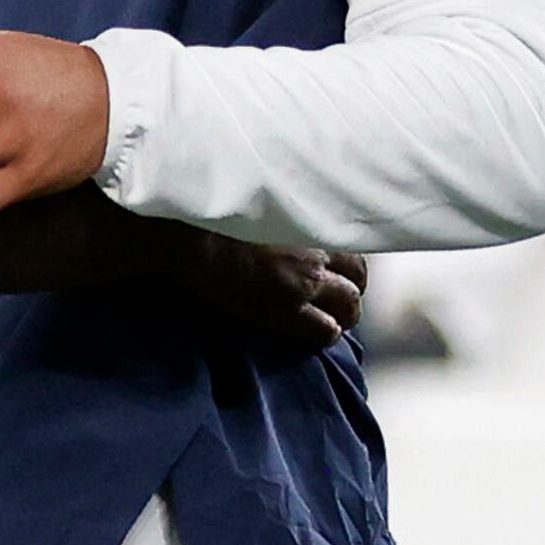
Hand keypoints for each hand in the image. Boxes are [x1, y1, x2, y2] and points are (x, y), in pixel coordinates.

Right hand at [171, 238, 368, 349]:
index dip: (344, 266)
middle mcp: (313, 254)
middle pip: (358, 278)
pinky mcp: (286, 310)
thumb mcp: (256, 211)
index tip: (333, 274)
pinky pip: (326, 330)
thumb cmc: (210, 219)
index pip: (349, 248)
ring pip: (350, 306)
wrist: (186, 237)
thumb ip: (280, 219)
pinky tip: (312, 333)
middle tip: (335, 301)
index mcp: (306, 225)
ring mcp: (302, 283)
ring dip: (342, 315)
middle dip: (350, 291)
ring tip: (328, 321)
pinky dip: (325, 334)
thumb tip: (280, 227)